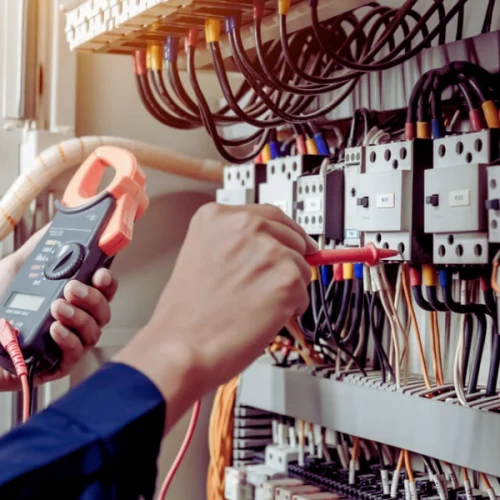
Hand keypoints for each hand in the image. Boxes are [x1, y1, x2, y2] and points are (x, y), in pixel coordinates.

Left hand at [0, 228, 117, 389]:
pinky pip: (75, 354)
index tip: (100, 273)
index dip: (107, 282)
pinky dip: (68, 339)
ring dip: (79, 318)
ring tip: (58, 306)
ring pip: (94, 332)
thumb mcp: (17, 268)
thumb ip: (40, 248)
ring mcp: (70, 342)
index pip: (103, 290)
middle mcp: (76, 319)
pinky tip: (55, 327)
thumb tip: (59, 224)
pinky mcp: (58, 364)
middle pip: (103, 310)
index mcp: (73, 297)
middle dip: (92, 298)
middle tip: (72, 288)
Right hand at [115, 203, 315, 429]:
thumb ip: (237, 244)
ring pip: (300, 265)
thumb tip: (275, 245)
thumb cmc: (186, 315)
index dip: (285, 233)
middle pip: (291, 236)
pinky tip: (262, 316)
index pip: (270, 214)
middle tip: (265, 287)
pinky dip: (291, 308)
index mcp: (218, 217)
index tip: (294, 242)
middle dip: (287, 262)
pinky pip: (303, 292)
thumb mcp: (202, 256)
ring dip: (287, 287)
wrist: (181, 348)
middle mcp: (243, 226)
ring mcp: (267, 251)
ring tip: (254, 305)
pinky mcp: (285, 279)